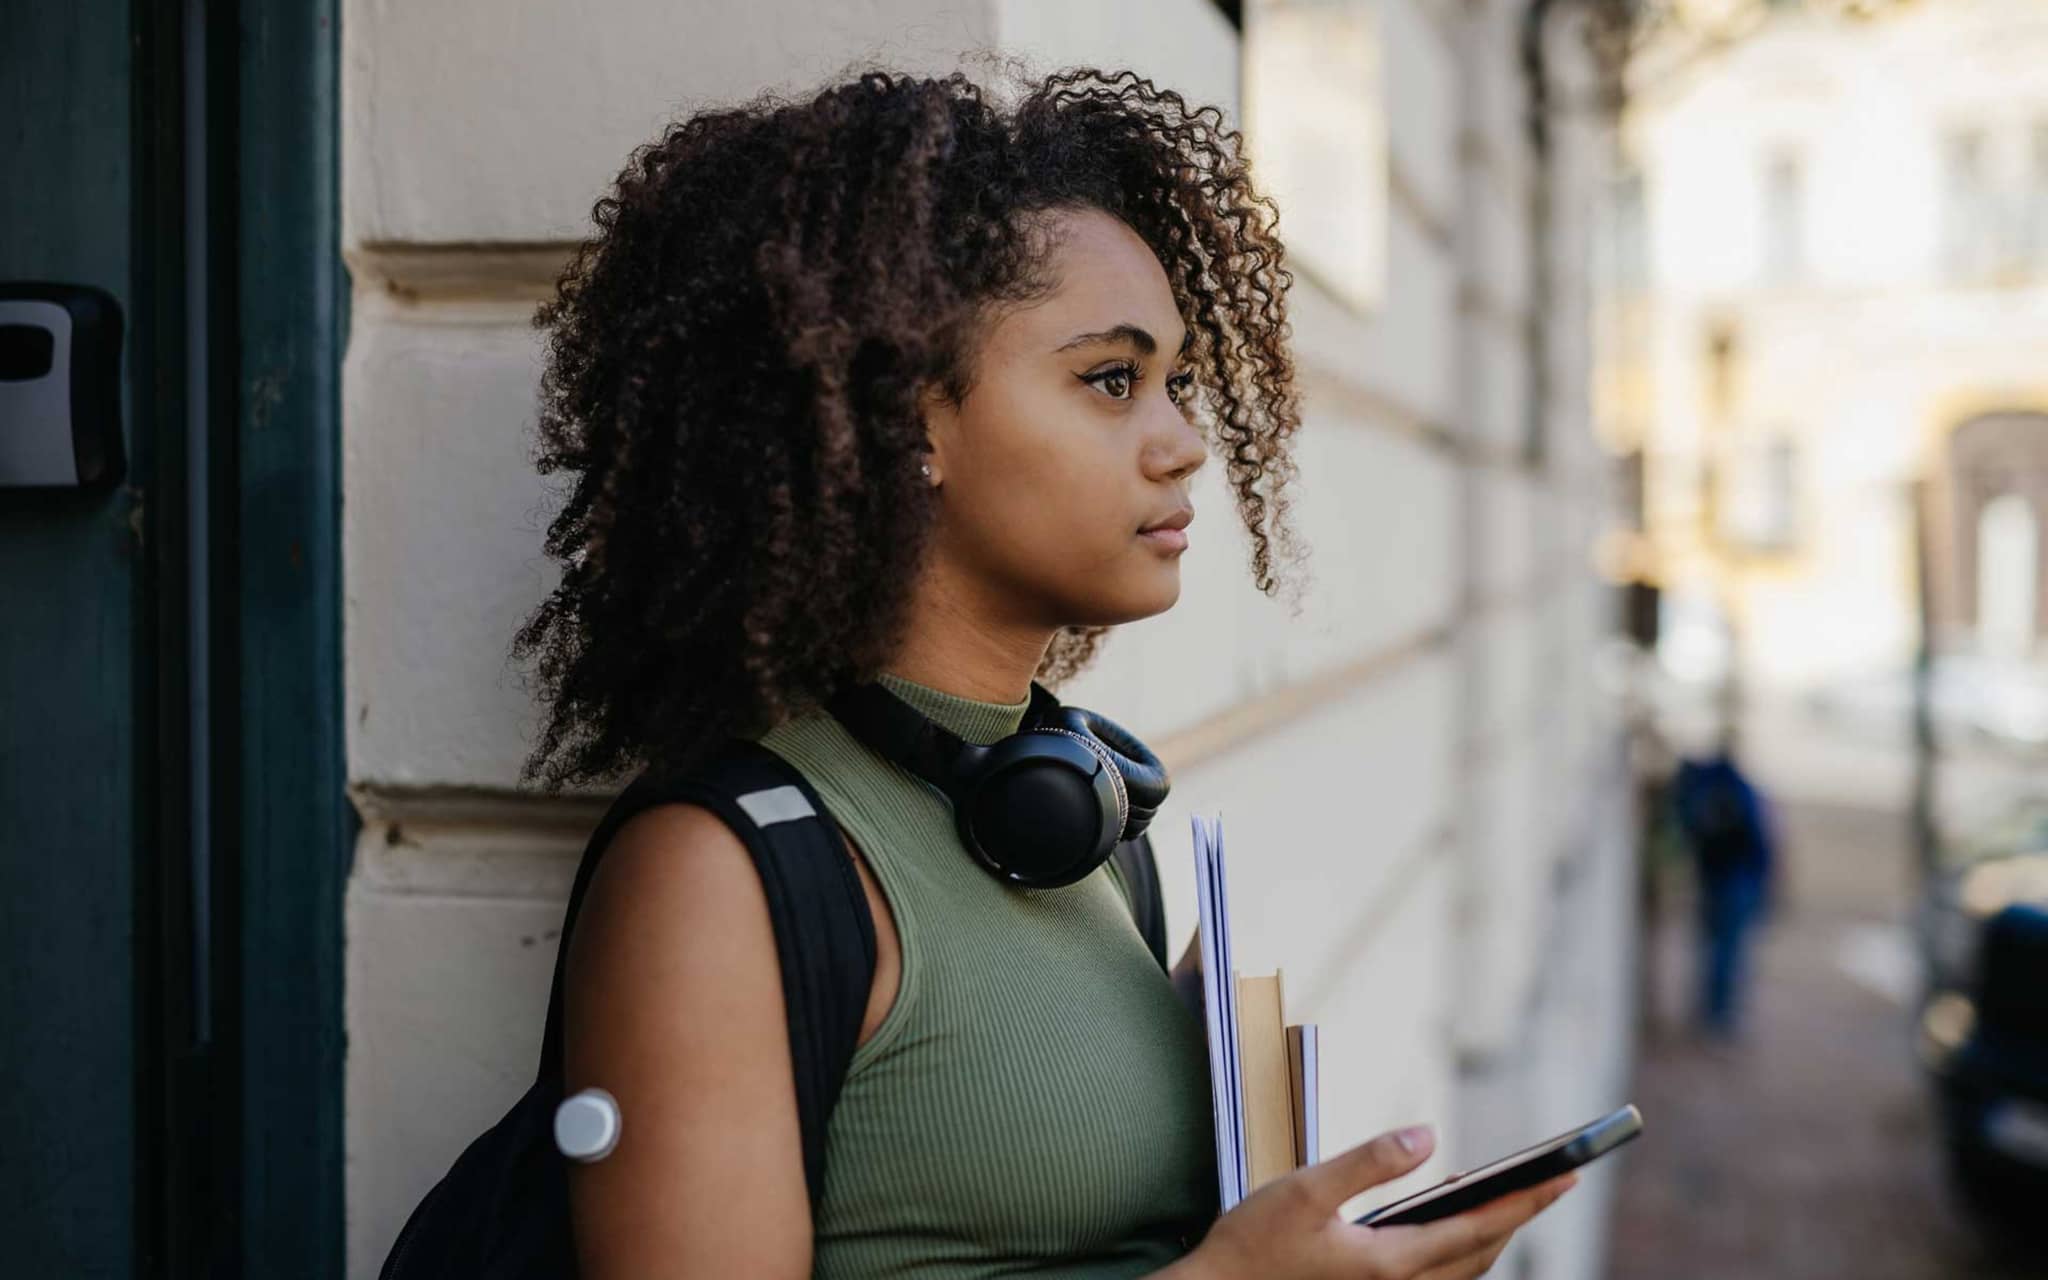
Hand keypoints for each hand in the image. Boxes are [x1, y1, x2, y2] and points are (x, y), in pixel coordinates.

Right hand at [1175, 1125, 1576, 1279]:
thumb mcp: (1306, 1189)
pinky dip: (1457, 1245)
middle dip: (1519, 1216)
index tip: (1564, 1178)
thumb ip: (1369, 1162)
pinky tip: (1443, 1214)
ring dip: (1489, 1231)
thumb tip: (1427, 1136)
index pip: (1477, 1227)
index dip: (1525, 1202)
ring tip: (1504, 1192)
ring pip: (1463, 1269)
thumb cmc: (1255, 1243)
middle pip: (1481, 1253)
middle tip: (1553, 1182)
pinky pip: (1437, 1274)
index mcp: (1390, 1262)